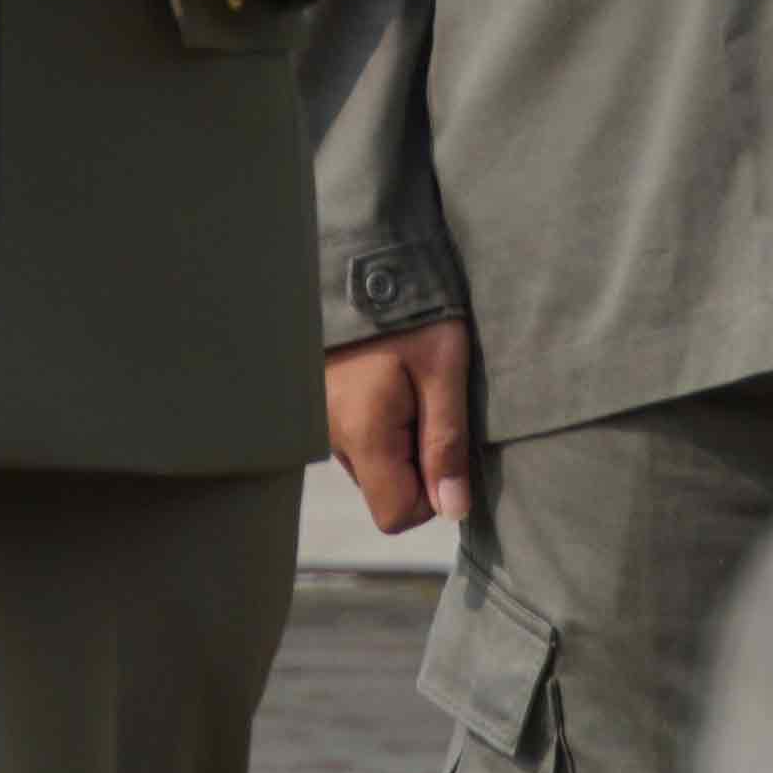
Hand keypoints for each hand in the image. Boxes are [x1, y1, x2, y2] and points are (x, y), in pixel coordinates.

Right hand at [324, 316, 478, 533]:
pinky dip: (380, 420)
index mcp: (362, 434)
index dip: (432, 494)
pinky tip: (389, 378)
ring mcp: (321, 420)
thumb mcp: (444, 370)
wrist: (362, 257)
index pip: (396, 515)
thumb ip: (446, 443)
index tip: (445, 444)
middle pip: (384, 488)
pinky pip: (357, 436)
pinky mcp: (320, 403)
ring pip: (371, 463)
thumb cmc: (411, 311)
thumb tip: (452, 509)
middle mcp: (332, 436)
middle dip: (417, 460)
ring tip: (410, 382)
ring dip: (399, 438)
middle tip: (430, 401)